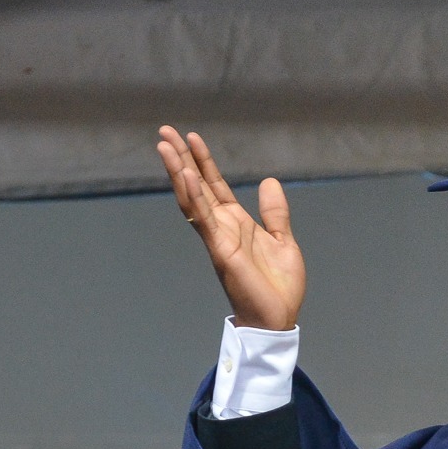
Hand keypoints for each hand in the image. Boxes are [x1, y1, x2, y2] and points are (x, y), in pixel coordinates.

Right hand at [156, 126, 305, 331]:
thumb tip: (270, 181)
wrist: (278, 318)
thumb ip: (275, 213)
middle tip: (164, 131)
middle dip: (181, 158)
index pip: (215, 185)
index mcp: (236, 223)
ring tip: (165, 146)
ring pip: (193, 198)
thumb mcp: (283, 241)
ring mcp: (218, 238)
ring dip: (179, 171)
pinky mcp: (221, 251)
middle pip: (197, 185)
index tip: (191, 137)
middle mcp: (222, 227)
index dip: (203, 161)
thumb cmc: (278, 286)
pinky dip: (196, 197)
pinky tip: (187, 176)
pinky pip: (204, 220)